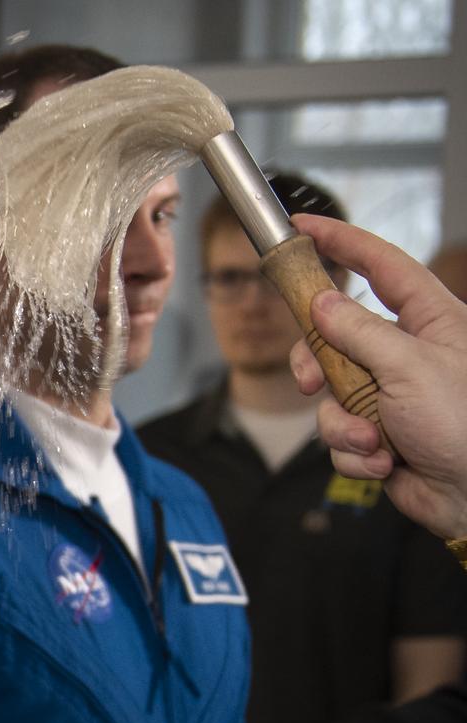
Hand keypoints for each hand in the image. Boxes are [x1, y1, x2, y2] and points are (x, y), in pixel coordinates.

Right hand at [289, 214, 466, 538]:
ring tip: (375, 443)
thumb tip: (321, 303)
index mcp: (430, 321)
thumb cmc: (466, 425)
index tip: (302, 227)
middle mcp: (406, 354)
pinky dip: (355, 453)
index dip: (341, 242)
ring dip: (344, 426)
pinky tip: (386, 463)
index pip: (381, 266)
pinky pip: (339, 436)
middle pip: (333, 336)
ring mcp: (389, 396)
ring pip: (329, 394)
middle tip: (310, 382)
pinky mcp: (377, 435)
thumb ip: (359, 332)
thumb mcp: (410, 368)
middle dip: (316, 367)